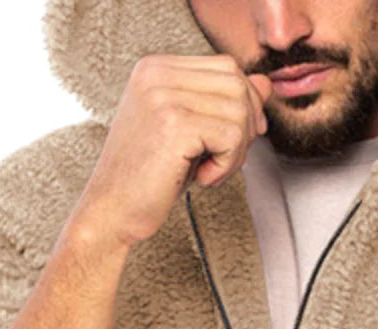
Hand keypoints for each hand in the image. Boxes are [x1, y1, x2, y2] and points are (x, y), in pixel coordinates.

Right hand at [74, 53, 273, 247]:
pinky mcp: (175, 123)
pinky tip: (202, 177)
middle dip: (245, 126)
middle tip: (224, 159)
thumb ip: (222, 104)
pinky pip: (231, 136)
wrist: (112, 211)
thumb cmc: (147, 178)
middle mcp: (157, 73)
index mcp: (155, 68)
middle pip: (237, 83)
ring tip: (209, 170)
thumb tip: (265, 84)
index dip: (244, 105)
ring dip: (235, 150)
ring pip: (239, 110)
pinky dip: (227, 164)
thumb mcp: (190, 133)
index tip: (236, 141)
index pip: (226, 67)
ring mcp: (164, 95)